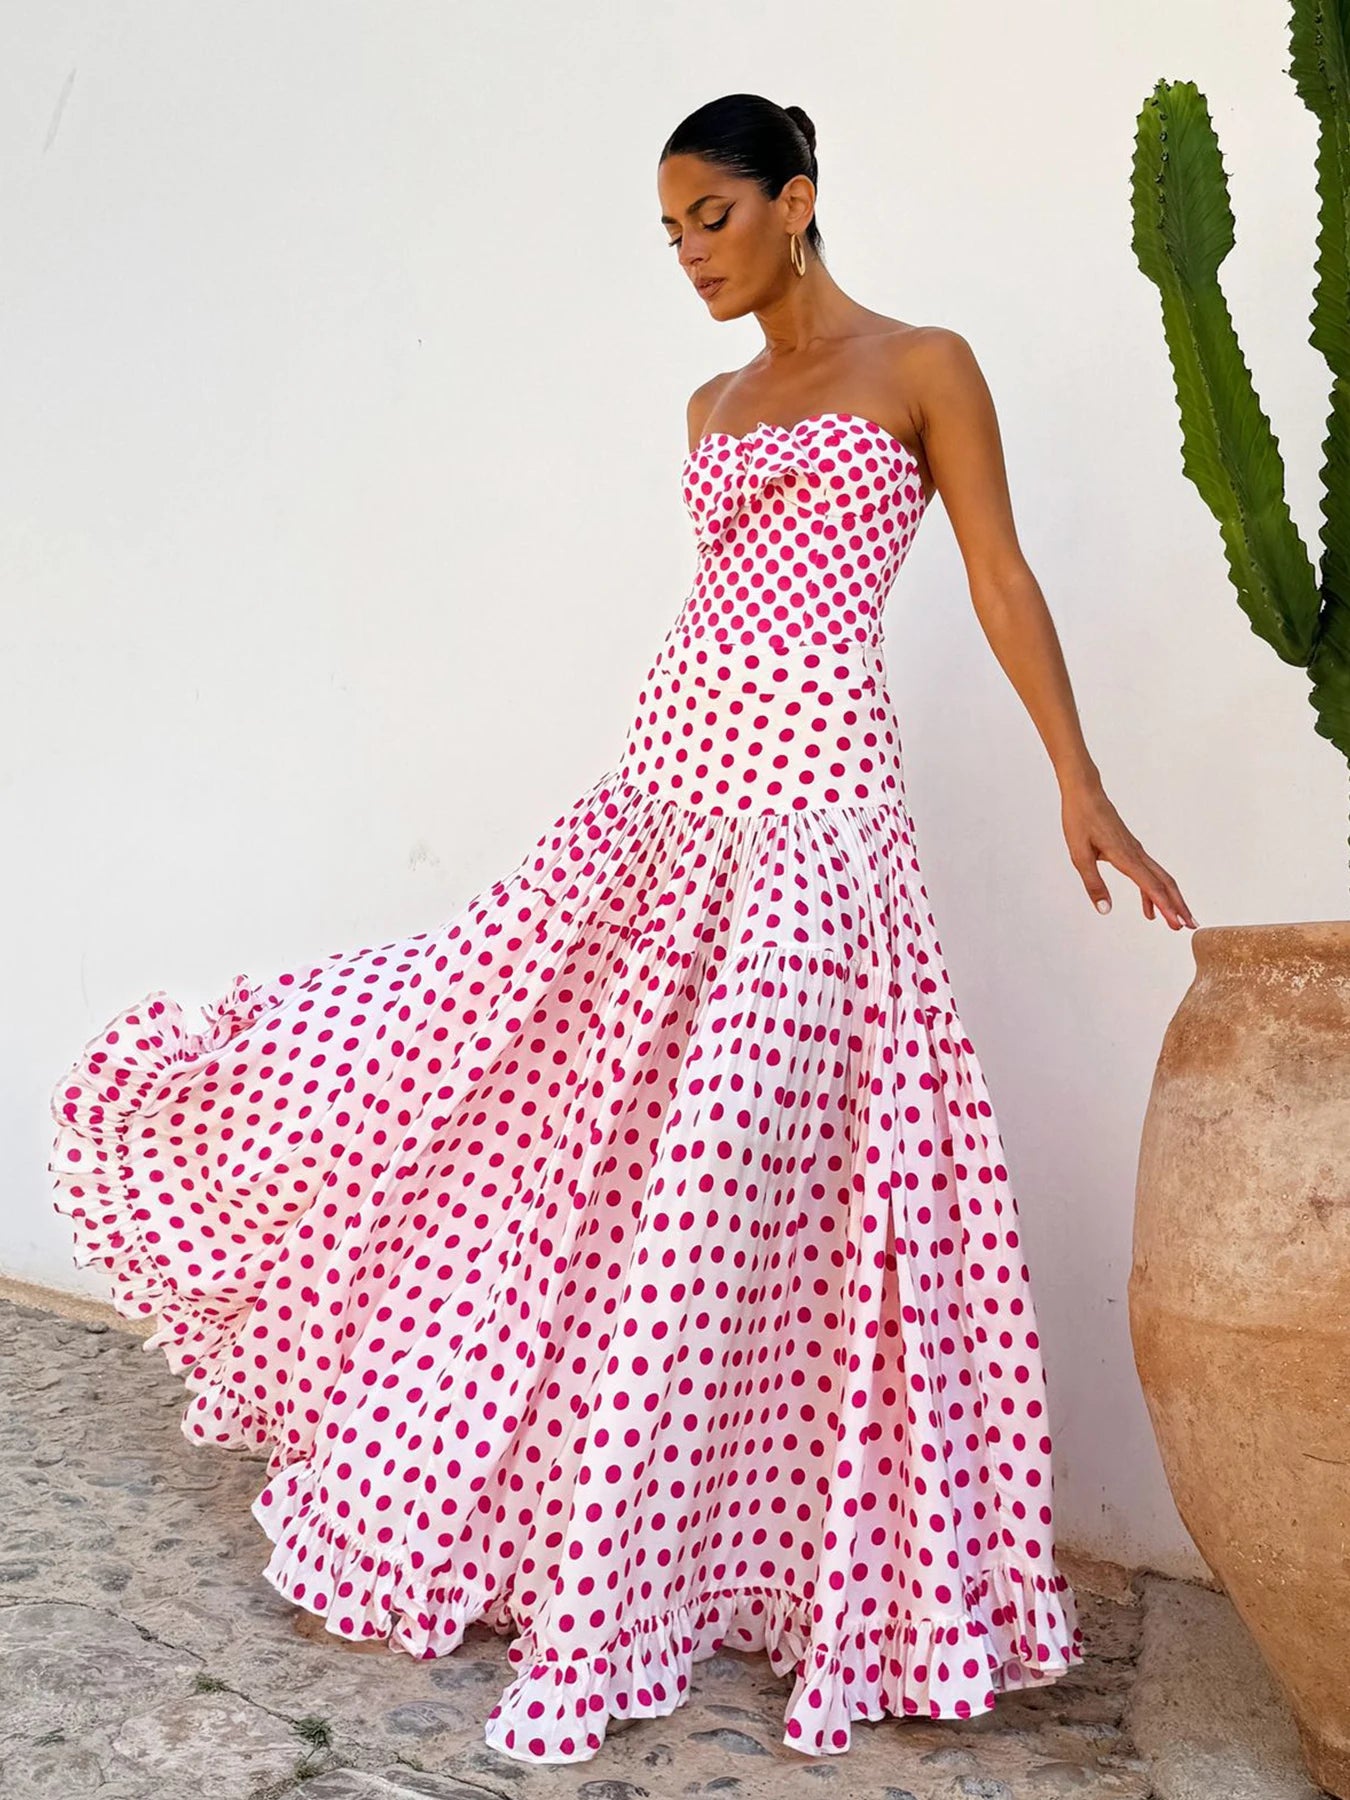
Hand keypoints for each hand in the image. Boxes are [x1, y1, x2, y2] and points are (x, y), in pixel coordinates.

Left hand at [1060, 777, 1197, 928]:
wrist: (1084, 792)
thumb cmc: (1080, 819)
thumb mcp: (1079, 854)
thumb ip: (1093, 883)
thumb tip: (1104, 909)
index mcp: (1124, 856)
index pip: (1151, 886)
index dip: (1166, 907)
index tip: (1177, 923)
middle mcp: (1135, 853)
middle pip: (1165, 882)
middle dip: (1178, 905)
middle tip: (1190, 926)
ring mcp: (1135, 850)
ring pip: (1160, 877)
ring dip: (1170, 899)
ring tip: (1176, 921)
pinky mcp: (1130, 848)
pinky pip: (1148, 872)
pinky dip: (1152, 891)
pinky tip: (1149, 907)